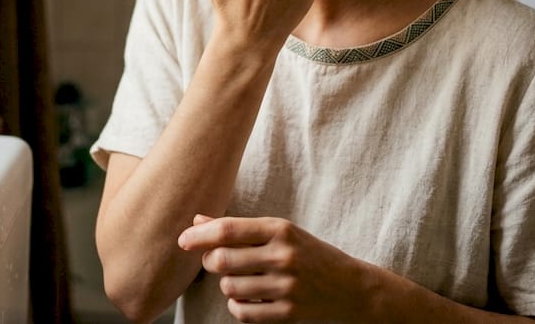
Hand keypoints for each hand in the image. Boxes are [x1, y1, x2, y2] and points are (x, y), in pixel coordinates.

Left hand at [178, 214, 375, 321]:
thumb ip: (239, 228)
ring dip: (227, 284)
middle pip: (222, 260)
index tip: (183, 240)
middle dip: (210, 261)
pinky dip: (237, 306)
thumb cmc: (309, 254)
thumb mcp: (280, 232)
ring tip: (241, 279)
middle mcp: (284, 256)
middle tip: (216, 261)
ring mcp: (287, 287)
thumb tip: (197, 221)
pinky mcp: (289, 314)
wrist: (352, 288)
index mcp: (281, 230)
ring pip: (229, 287)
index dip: (198, 235)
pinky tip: (247, 298)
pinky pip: (243, 312)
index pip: (228, 230)